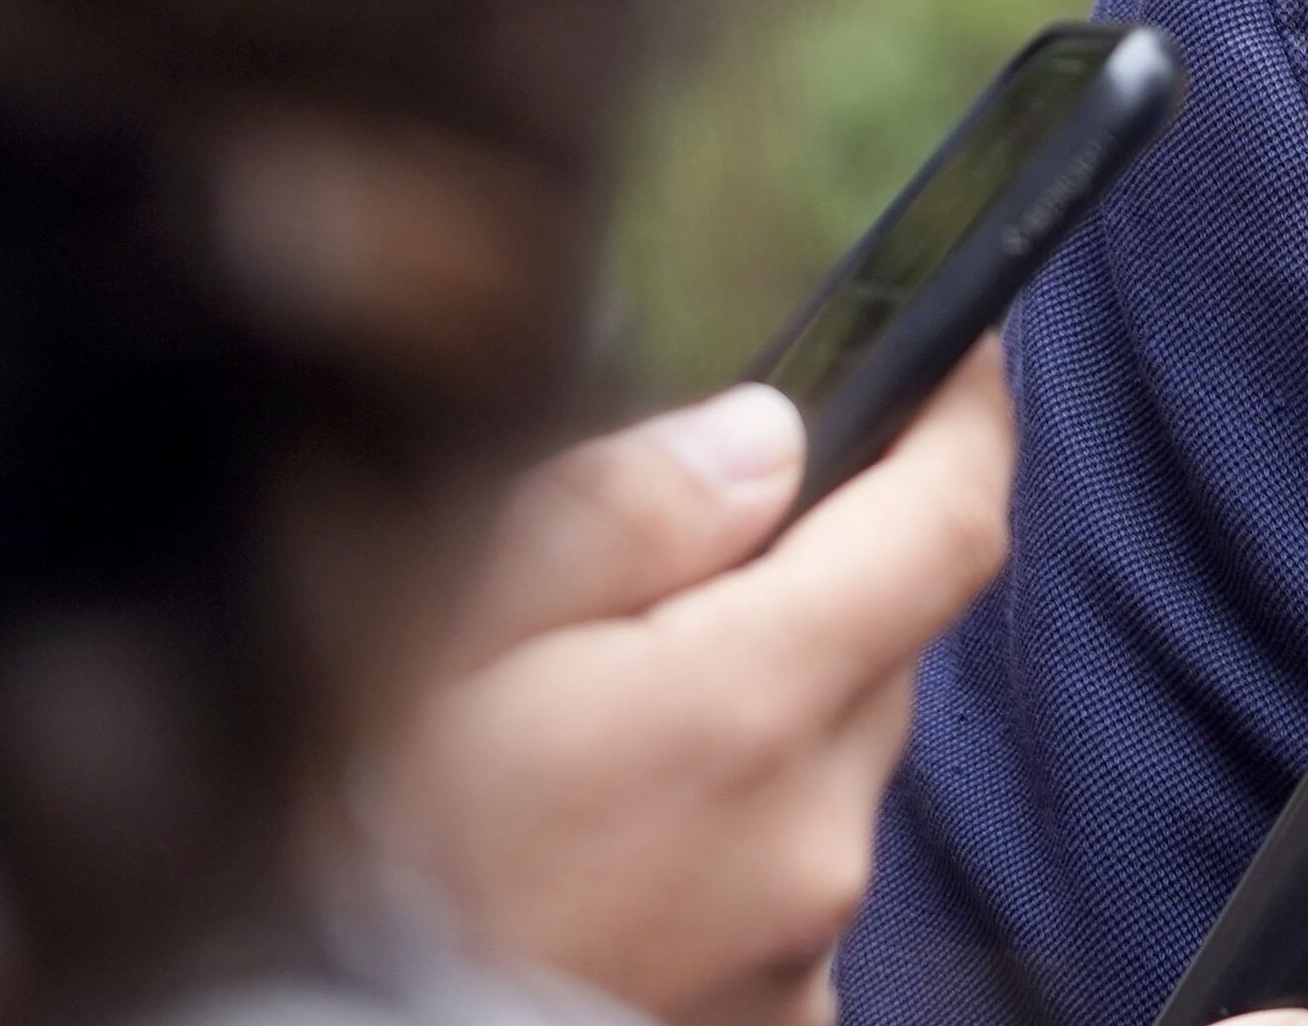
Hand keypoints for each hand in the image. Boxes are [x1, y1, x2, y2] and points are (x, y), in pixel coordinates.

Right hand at [387, 350, 1015, 1025]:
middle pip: (883, 646)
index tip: (956, 352)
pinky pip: (788, 882)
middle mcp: (807, 840)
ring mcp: (799, 955)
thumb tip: (763, 437)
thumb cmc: (343, 870)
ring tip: (592, 737)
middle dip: (813, 579)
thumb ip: (610, 519)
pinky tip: (604, 850)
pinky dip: (728, 838)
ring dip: (759, 719)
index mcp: (740, 712)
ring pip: (830, 766)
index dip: (964, 420)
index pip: (947, 526)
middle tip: (659, 577)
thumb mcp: (419, 642)